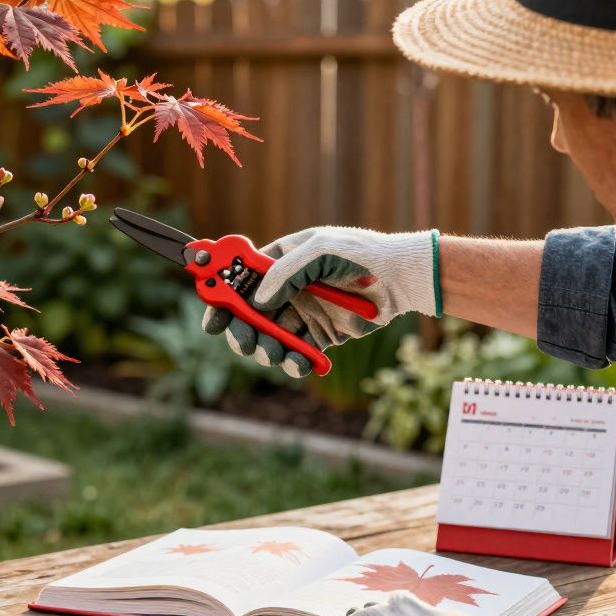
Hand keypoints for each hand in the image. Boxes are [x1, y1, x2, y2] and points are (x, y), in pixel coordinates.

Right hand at [202, 227, 439, 376]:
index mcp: (279, 261)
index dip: (221, 298)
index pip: (238, 280)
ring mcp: (301, 312)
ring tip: (277, 355)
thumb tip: (257, 301)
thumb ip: (285, 273)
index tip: (213, 320)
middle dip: (241, 331)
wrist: (402, 280)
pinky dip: (294, 362)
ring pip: (269, 338)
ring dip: (266, 350)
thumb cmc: (361, 255)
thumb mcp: (319, 251)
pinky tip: (301, 364)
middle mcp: (286, 288)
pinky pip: (296, 352)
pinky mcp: (319, 335)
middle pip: (247, 315)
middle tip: (245, 343)